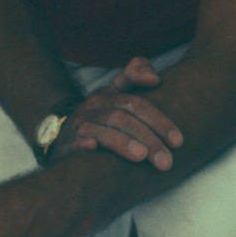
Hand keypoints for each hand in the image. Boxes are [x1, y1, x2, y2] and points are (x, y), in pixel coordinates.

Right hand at [51, 55, 183, 171]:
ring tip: (142, 156)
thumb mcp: (113, 95)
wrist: (59, 134)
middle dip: (149, 136)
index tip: (176, 133)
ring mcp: (81, 123)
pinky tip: (93, 148)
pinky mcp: (68, 142)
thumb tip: (155, 77)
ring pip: (104, 128)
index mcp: (110, 94)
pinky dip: (83, 143)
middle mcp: (96, 106)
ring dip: (123, 141)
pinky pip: (75, 140)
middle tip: (167, 159)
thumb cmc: (97, 117)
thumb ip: (134, 78)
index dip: (155, 110)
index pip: (135, 98)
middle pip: (125, 115)